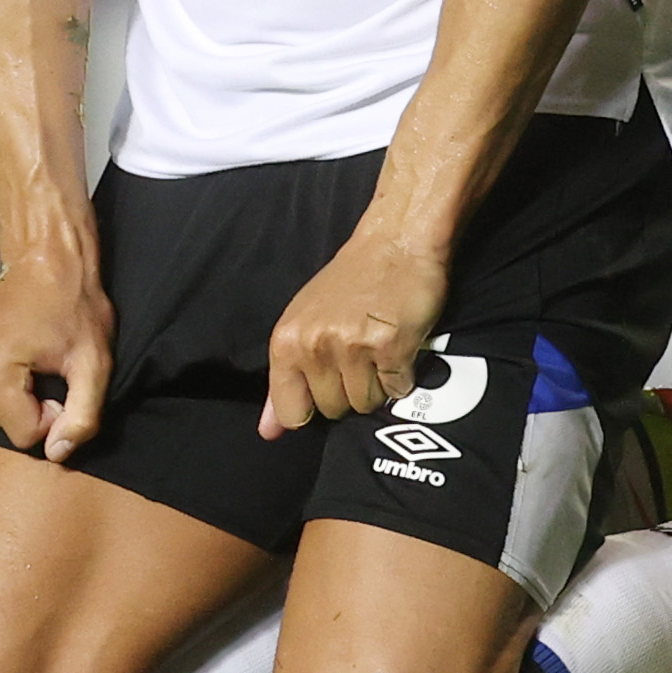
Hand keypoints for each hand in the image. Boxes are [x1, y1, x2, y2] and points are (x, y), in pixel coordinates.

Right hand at [0, 252, 113, 461]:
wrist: (47, 259)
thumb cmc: (74, 304)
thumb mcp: (94, 363)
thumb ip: (82, 416)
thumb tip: (56, 453)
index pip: (25, 434)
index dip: (52, 414)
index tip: (60, 381)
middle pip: (4, 424)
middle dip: (31, 406)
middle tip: (48, 368)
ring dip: (16, 396)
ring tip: (32, 359)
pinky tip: (14, 356)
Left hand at [260, 226, 448, 439]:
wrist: (397, 240)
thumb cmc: (352, 281)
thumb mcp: (303, 322)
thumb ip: (285, 379)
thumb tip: (268, 432)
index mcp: (287, 341)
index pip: (292, 412)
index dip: (313, 407)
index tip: (328, 385)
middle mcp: (315, 347)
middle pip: (334, 411)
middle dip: (350, 389)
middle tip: (360, 352)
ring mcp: (353, 348)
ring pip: (366, 405)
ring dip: (378, 384)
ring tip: (379, 347)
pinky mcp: (391, 349)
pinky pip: (397, 391)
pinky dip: (403, 375)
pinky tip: (400, 345)